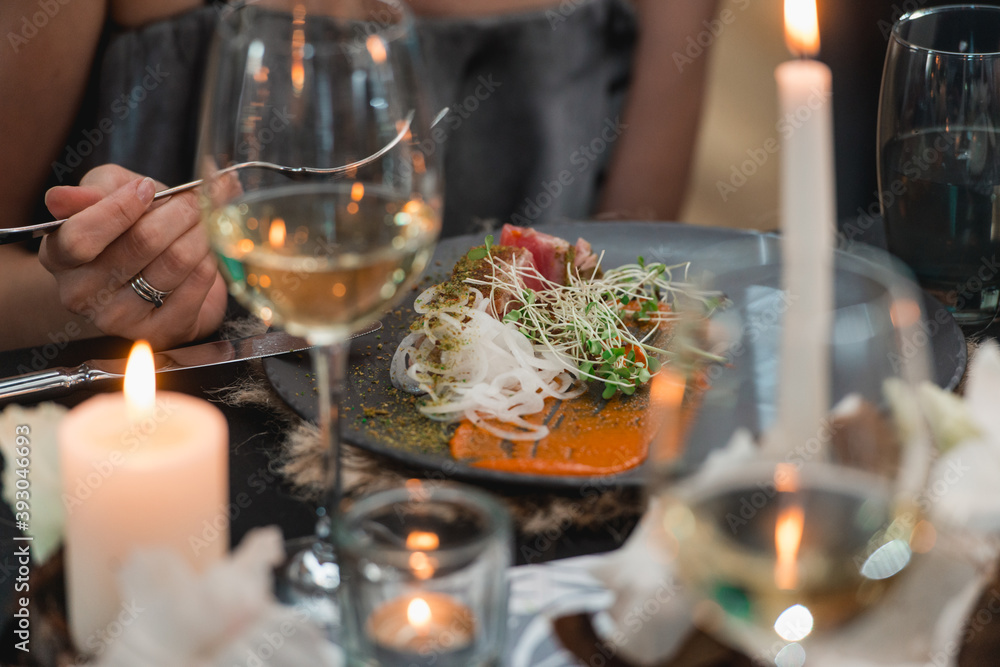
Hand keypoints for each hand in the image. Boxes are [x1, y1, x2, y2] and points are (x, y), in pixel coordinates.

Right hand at [39, 164, 227, 348]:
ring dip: (201, 232)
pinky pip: (199, 282)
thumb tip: (61, 197)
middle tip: (194, 199)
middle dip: (179, 210)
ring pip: (177, 260)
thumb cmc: (130, 230)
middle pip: (143, 242)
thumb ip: (95, 190)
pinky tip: (206, 251)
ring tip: (204, 221)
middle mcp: (81, 293)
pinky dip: (211, 257)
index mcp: (59, 256)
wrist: (157, 280)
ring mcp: (119, 318)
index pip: (82, 237)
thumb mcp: (110, 197)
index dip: (121, 208)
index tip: (147, 188)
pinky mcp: (159, 332)